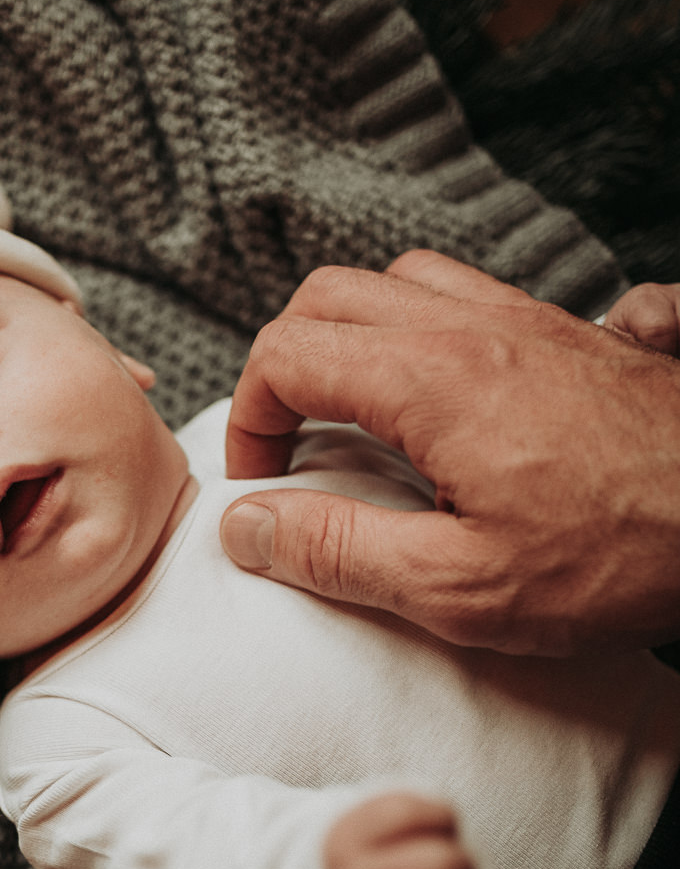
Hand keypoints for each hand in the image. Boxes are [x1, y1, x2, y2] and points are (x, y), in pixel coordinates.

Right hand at [219, 250, 679, 653]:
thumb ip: (337, 552)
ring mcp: (525, 320)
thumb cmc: (622, 556)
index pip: (285, 355)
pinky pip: (467, 293)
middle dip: (285, 366)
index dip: (248, 422)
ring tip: (357, 416)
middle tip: (293, 446)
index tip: (263, 486)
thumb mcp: (460, 587)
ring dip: (352, 337)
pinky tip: (444, 397)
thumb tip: (247, 529)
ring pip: (397, 281)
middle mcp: (471, 327)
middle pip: (328, 296)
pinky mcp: (570, 334)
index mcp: (431, 380)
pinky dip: (422, 330)